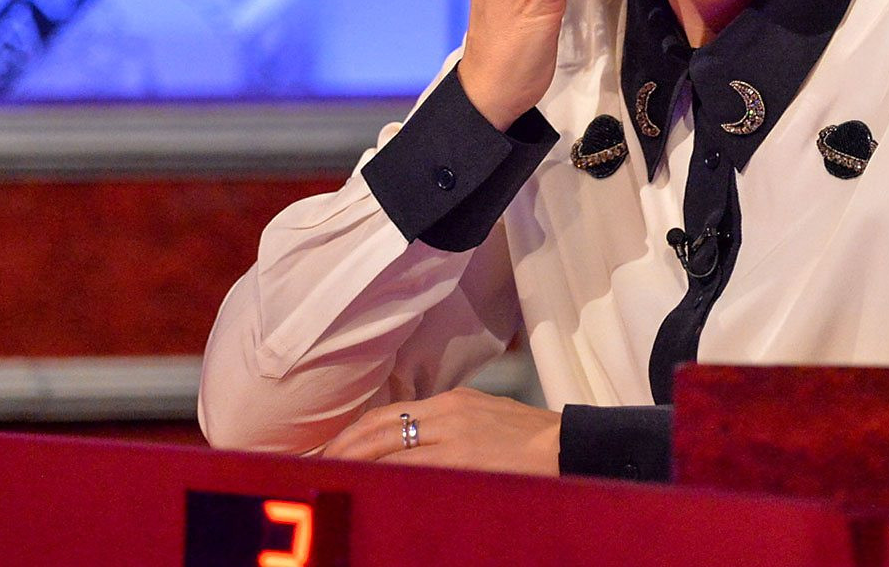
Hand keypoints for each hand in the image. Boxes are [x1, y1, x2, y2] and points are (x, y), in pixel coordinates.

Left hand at [321, 387, 561, 476]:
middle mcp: (447, 413)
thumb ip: (452, 425)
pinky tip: (368, 488)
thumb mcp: (489, 417)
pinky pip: (411, 469)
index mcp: (453, 400)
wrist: (570, 447)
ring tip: (333, 478)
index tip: (334, 450)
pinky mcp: (463, 460)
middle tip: (318, 466)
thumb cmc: (534, 440)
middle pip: (379, 427)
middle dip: (344, 448)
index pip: (389, 414)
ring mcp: (453, 436)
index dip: (355, 433)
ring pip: (388, 447)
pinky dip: (384, 477)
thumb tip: (416, 443)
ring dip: (355, 464)